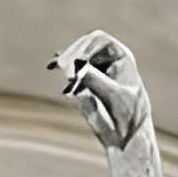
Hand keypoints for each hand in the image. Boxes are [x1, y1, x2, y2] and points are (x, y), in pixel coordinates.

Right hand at [52, 31, 151, 150]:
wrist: (122, 135)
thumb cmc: (126, 116)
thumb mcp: (115, 99)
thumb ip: (97, 82)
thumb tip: (80, 69)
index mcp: (120, 57)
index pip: (100, 41)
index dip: (85, 47)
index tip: (77, 62)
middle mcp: (106, 58)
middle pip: (84, 45)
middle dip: (73, 55)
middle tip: (65, 71)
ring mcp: (93, 67)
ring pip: (74, 55)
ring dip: (66, 61)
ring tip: (66, 76)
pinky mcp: (82, 79)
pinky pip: (69, 66)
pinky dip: (60, 65)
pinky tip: (51, 65)